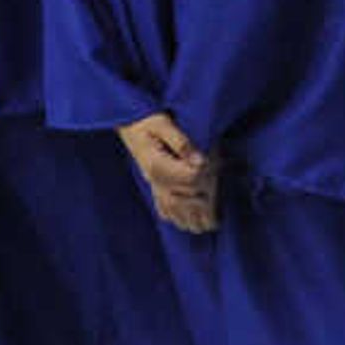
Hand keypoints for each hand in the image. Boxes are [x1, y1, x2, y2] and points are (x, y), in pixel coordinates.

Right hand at [122, 114, 219, 233]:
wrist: (127, 120)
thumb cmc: (145, 118)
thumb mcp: (163, 123)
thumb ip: (181, 141)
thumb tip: (200, 161)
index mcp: (158, 166)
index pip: (190, 180)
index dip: (206, 177)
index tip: (215, 170)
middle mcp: (155, 179)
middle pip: (184, 201)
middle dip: (203, 209)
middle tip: (218, 217)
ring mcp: (153, 183)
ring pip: (173, 209)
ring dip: (191, 218)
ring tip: (208, 226)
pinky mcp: (152, 183)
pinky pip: (162, 206)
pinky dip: (174, 216)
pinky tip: (184, 222)